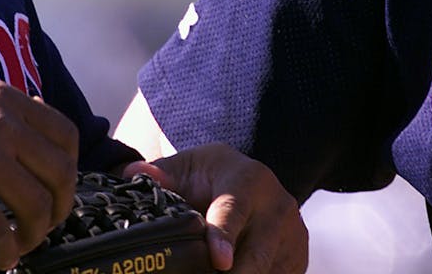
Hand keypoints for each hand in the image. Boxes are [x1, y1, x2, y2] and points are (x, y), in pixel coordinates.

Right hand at [0, 68, 78, 269]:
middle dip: (60, 204)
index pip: (64, 133)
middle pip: (60, 171)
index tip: (57, 186)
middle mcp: (0, 124)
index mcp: (2, 98)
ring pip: (37, 204)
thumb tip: (31, 107)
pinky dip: (8, 252)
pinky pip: (1, 231)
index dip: (69, 166)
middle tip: (46, 221)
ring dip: (37, 232)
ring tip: (21, 242)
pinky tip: (1, 258)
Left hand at [124, 143, 306, 273]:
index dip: (224, 236)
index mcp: (248, 180)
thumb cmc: (210, 177)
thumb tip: (133, 176)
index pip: (235, 210)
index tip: (218, 260)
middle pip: (257, 255)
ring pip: (267, 272)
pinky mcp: (297, 260)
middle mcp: (278, 207)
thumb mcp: (186, 168)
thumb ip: (160, 175)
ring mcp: (292, 236)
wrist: (250, 181)